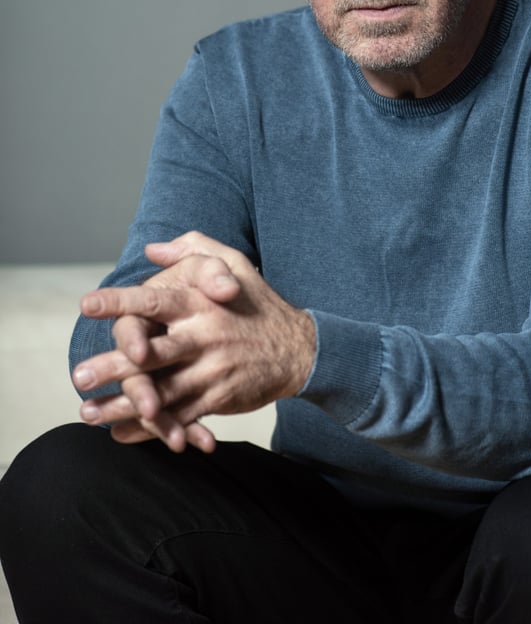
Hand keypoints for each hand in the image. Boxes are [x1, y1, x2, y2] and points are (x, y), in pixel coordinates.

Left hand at [73, 233, 315, 452]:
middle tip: (78, 375)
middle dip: (113, 366)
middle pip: (152, 354)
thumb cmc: (258, 303)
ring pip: (161, 393)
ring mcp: (212, 371)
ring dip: (122, 405)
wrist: (300, 349)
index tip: (87, 304)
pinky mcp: (219, 398)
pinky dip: (150, 429)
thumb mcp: (235, 263)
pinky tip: (120, 433)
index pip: (155, 301)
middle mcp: (205, 337)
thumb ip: (195, 249)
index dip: (121, 302)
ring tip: (87, 412)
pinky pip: (180, 417)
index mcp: (202, 303)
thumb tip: (152, 249)